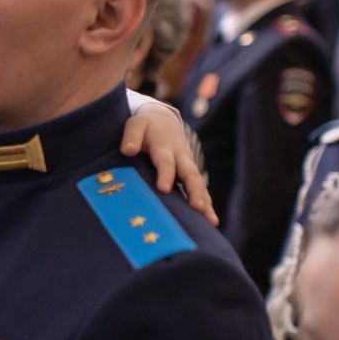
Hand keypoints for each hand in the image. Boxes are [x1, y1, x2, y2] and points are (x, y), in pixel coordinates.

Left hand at [122, 104, 217, 225]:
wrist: (163, 118)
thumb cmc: (145, 125)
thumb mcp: (136, 125)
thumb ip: (131, 137)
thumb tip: (127, 150)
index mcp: (164, 146)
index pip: (165, 161)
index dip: (165, 174)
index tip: (163, 188)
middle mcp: (180, 157)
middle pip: (190, 174)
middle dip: (194, 191)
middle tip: (197, 207)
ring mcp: (188, 166)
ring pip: (198, 184)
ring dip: (204, 201)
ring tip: (209, 220)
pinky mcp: (190, 174)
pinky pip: (200, 189)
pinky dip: (206, 204)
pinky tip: (211, 221)